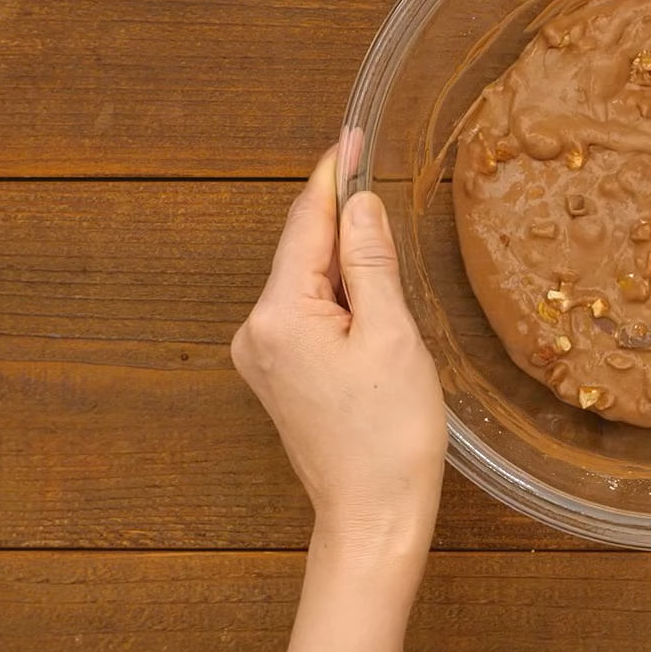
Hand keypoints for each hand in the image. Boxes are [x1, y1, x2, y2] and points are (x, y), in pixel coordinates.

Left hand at [232, 145, 446, 553]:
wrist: (373, 517)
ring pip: (308, 281)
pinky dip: (341, 295)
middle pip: (303, 249)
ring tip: (388, 252)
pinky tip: (373, 299)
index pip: (306, 222)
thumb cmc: (389, 437)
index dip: (333, 174)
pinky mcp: (280, 375)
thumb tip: (360, 202)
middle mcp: (257, 331)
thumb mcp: (393, 335)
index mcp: (279, 315)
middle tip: (376, 172)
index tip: (351, 134)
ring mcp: (264, 356)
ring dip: (347, 261)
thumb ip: (371, 261)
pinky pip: (309, 312)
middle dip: (343, 217)